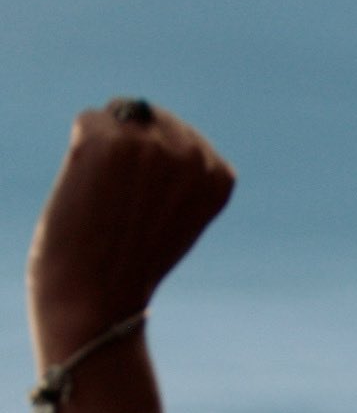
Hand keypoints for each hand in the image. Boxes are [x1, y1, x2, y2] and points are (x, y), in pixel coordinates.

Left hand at [27, 101, 234, 365]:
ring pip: (118, 116)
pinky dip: (80, 153)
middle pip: (149, 118)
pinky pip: (90, 121)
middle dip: (129, 150)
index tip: (150, 210)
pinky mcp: (109, 140)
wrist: (97, 296)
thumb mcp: (179, 219)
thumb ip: (181, 173)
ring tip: (106, 199)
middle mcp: (192, 154)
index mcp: (219, 175)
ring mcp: (151, 144)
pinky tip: (89, 190)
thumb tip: (151, 123)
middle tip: (122, 205)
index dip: (154, 169)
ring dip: (104, 150)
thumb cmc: (132, 264)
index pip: (181, 136)